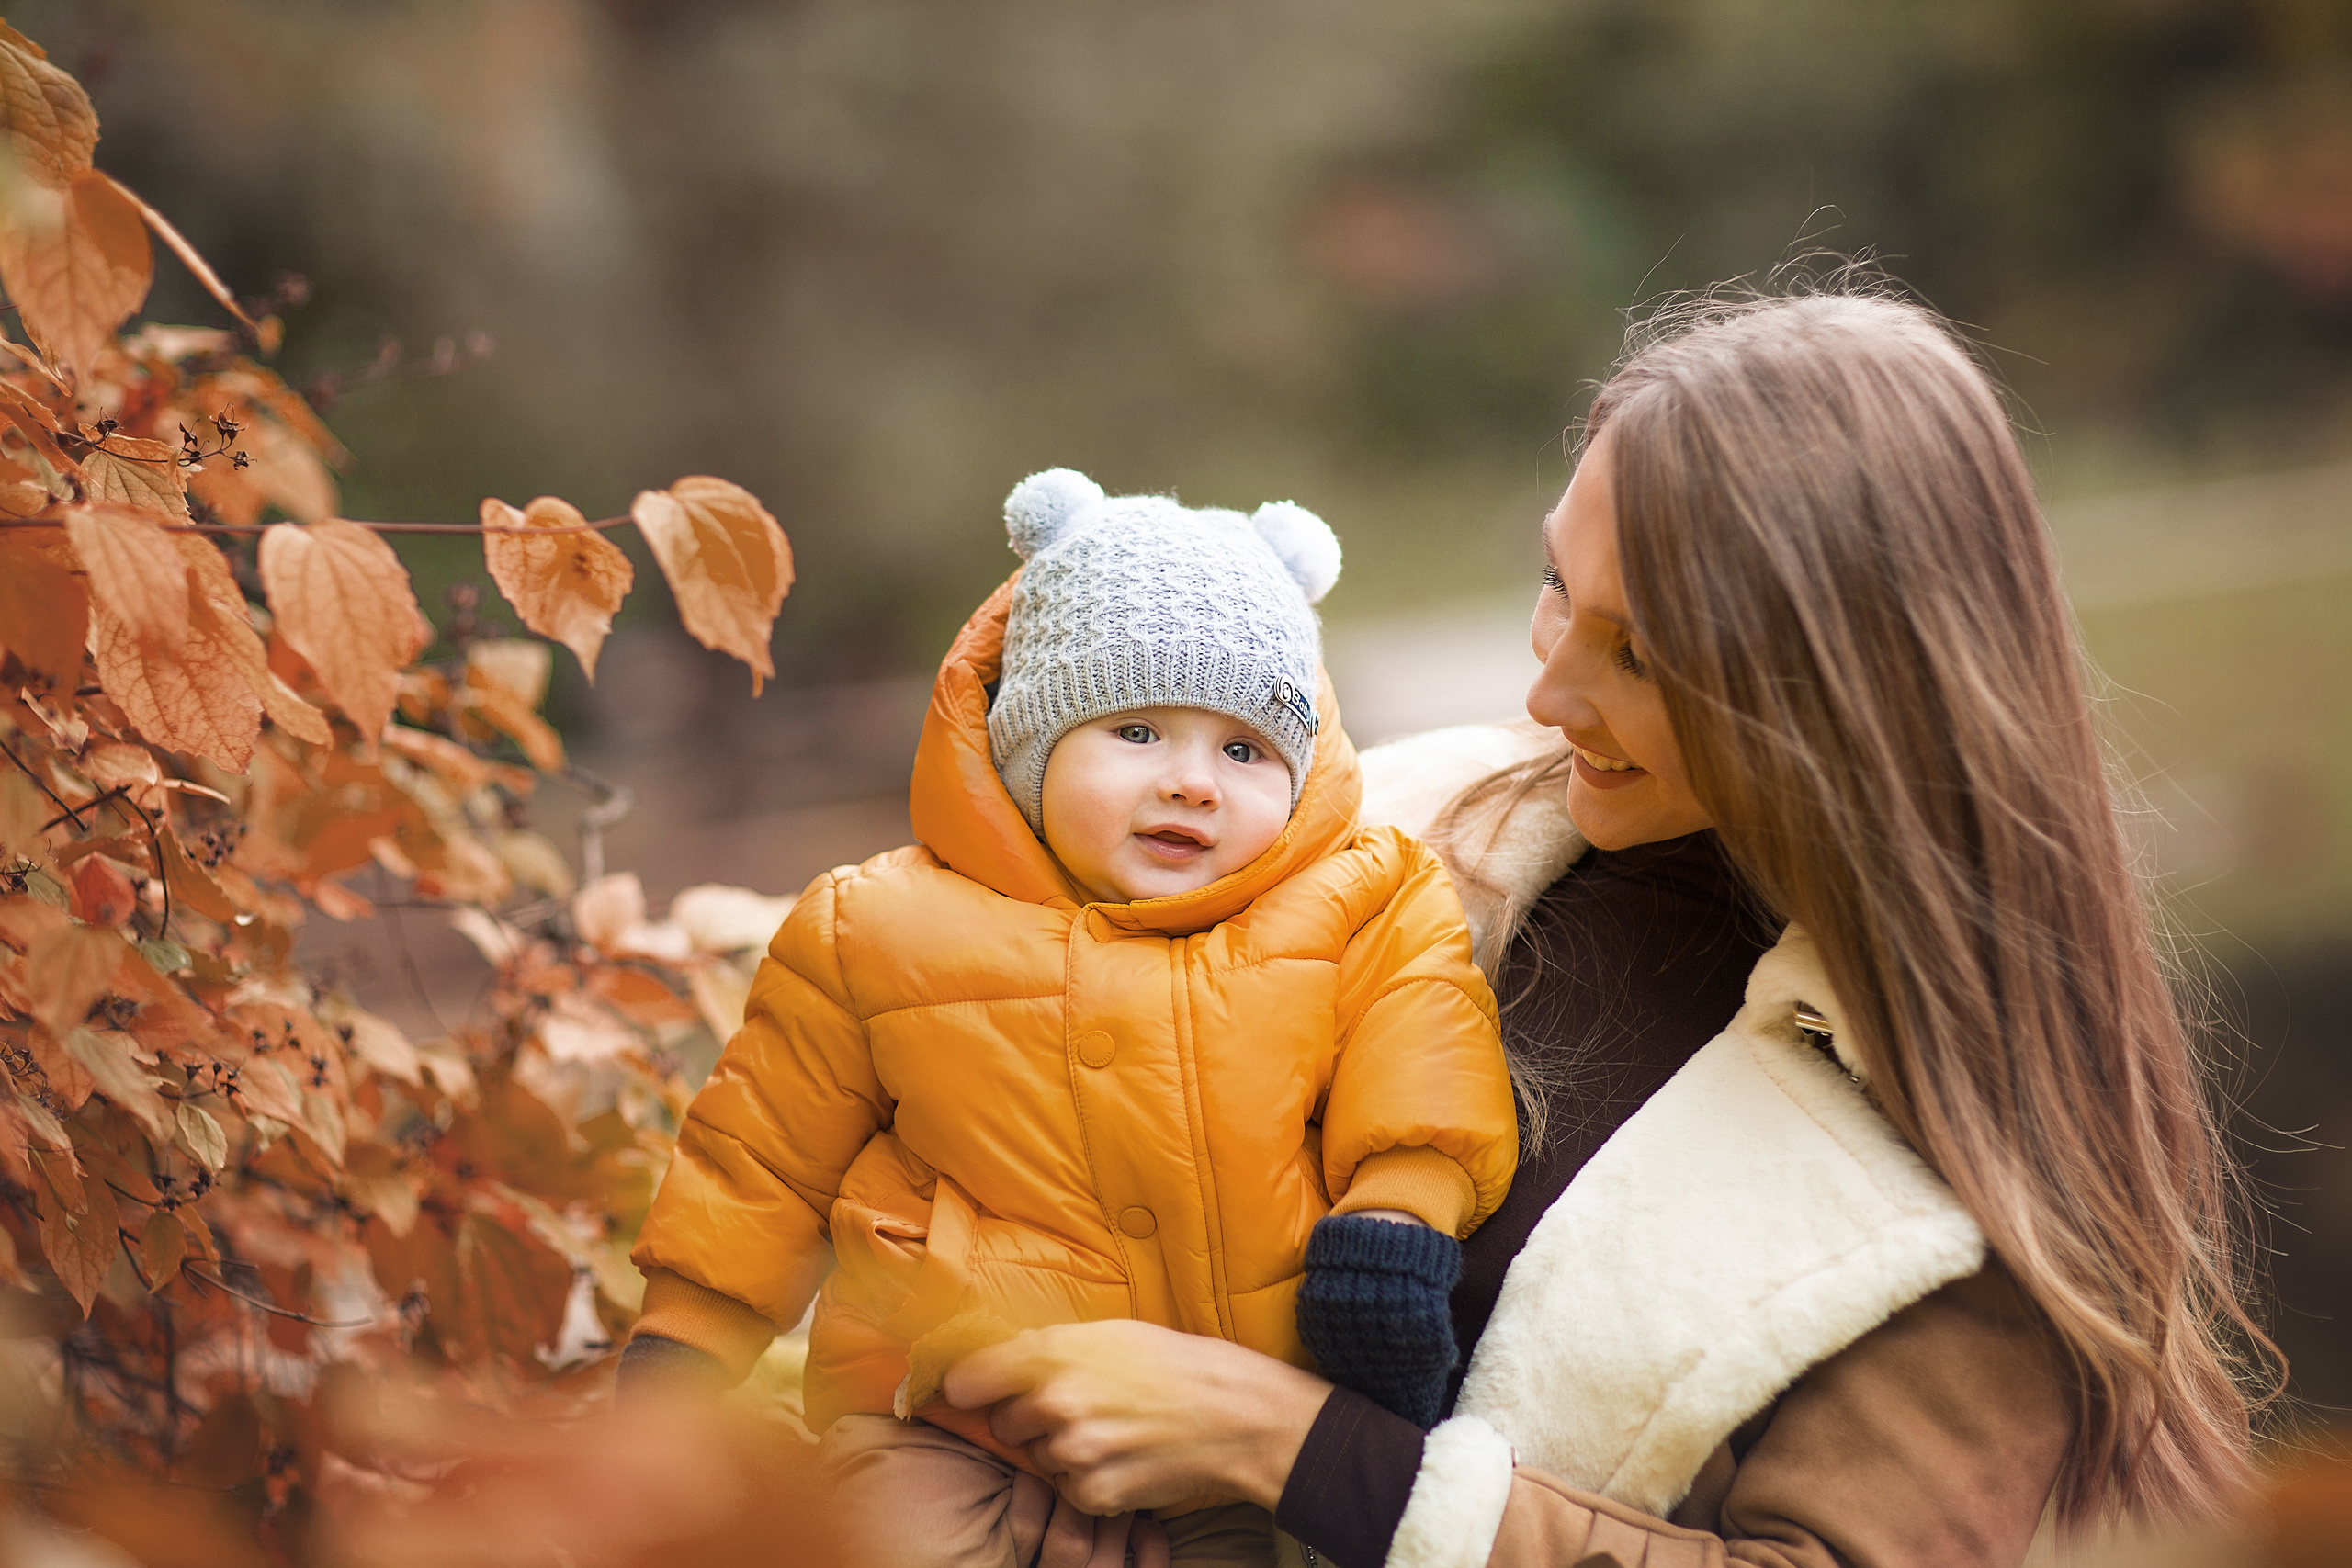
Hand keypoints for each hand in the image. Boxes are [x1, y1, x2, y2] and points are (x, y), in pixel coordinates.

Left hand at [941, 1319, 1331, 1514]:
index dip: (965, 1388)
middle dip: (1029, 1419)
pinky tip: (1122, 1457)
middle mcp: (1053, 1403)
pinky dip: (1088, 1481)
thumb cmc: (1169, 1363)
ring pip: (1039, 1459)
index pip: (966, 1380)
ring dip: (1062, 1451)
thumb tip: (991, 1364)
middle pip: (1004, 1424)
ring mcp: (1072, 1453)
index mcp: (1051, 1353)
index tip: (968, 1393)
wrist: (1231, 1413)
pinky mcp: (1093, 1493)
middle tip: (1077, 1406)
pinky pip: (1068, 1490)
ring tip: (1111, 1430)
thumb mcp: (1104, 1332)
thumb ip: (1045, 1349)